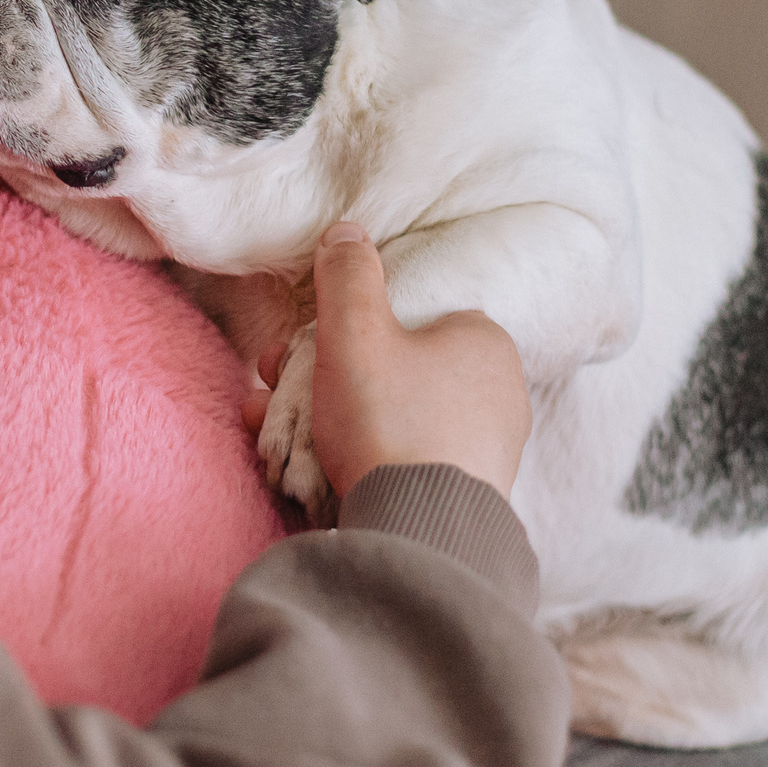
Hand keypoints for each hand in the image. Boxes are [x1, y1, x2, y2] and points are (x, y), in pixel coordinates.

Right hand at [242, 223, 531, 499]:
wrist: (421, 535)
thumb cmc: (391, 422)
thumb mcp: (356, 333)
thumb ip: (348, 276)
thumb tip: (348, 231)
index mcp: (484, 343)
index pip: (409, 317)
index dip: (343, 327)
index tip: (293, 347)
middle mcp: (497, 392)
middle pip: (390, 367)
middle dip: (320, 376)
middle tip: (271, 387)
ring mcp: (485, 447)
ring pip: (387, 414)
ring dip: (324, 416)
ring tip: (269, 431)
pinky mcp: (466, 493)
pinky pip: (400, 458)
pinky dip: (354, 455)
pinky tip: (305, 468)